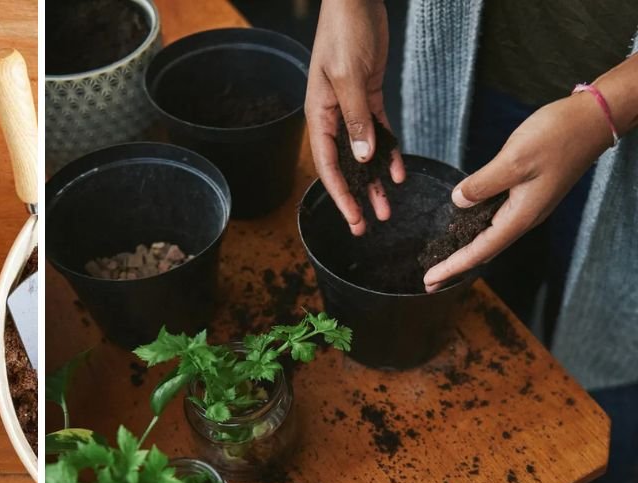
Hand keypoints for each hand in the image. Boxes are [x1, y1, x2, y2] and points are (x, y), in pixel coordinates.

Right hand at [305, 0, 404, 234]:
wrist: (355, 0)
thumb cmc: (345, 32)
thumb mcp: (349, 77)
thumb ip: (356, 118)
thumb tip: (362, 157)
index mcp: (319, 115)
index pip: (328, 165)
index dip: (340, 196)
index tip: (353, 219)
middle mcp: (332, 116)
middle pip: (344, 166)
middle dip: (357, 197)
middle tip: (369, 226)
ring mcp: (350, 107)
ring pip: (363, 154)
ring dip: (374, 181)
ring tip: (388, 208)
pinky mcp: (368, 96)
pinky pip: (378, 132)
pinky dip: (388, 153)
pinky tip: (397, 172)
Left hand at [422, 94, 613, 291]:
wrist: (591, 121)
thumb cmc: (556, 137)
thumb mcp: (515, 159)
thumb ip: (484, 183)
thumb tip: (458, 201)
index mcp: (521, 215)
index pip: (480, 250)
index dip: (453, 266)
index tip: (430, 280)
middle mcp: (524, 216)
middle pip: (484, 249)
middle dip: (456, 265)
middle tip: (429, 280)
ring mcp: (527, 205)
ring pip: (490, 235)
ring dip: (465, 249)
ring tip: (440, 259)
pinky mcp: (527, 193)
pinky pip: (496, 218)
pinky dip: (476, 229)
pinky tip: (463, 227)